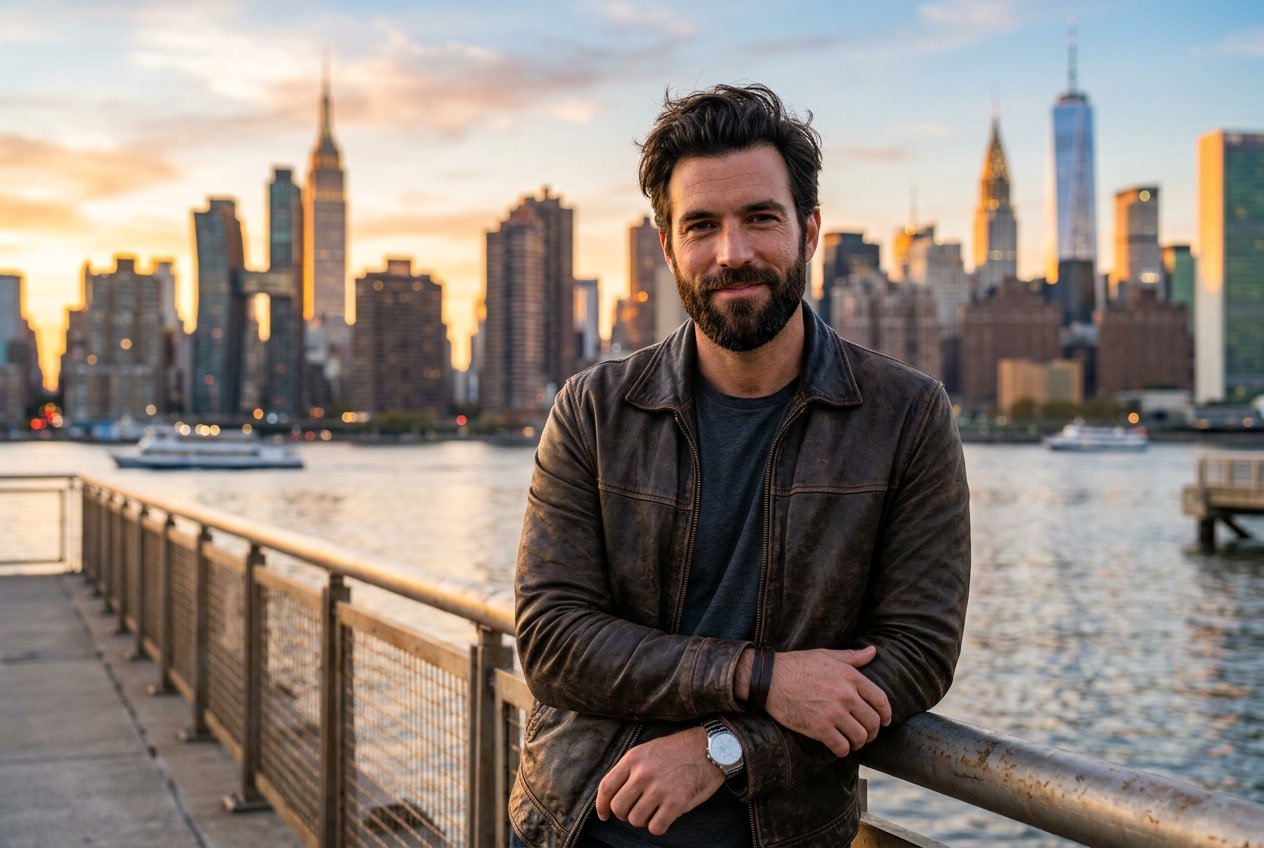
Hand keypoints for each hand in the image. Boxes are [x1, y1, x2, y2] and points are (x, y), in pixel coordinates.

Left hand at [595, 727, 724, 835]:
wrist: (710, 748)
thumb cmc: (679, 750)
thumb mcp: (648, 750)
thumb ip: (631, 769)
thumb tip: (614, 795)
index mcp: (633, 759)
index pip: (606, 787)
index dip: (601, 805)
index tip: (604, 815)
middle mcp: (643, 774)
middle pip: (618, 807)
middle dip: (625, 814)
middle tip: (637, 811)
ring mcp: (659, 789)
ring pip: (635, 820)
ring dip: (643, 820)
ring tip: (654, 811)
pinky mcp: (676, 803)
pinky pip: (655, 827)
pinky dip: (658, 826)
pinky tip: (665, 817)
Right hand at [761, 645, 891, 757]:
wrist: (770, 679)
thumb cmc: (798, 665)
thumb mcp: (827, 655)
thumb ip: (853, 657)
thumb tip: (873, 651)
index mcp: (851, 677)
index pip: (880, 700)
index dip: (886, 714)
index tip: (885, 721)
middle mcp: (846, 696)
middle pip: (872, 722)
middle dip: (872, 731)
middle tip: (866, 734)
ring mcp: (833, 713)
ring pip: (860, 737)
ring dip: (859, 742)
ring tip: (853, 742)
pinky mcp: (819, 728)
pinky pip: (841, 746)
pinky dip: (843, 750)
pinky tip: (839, 747)